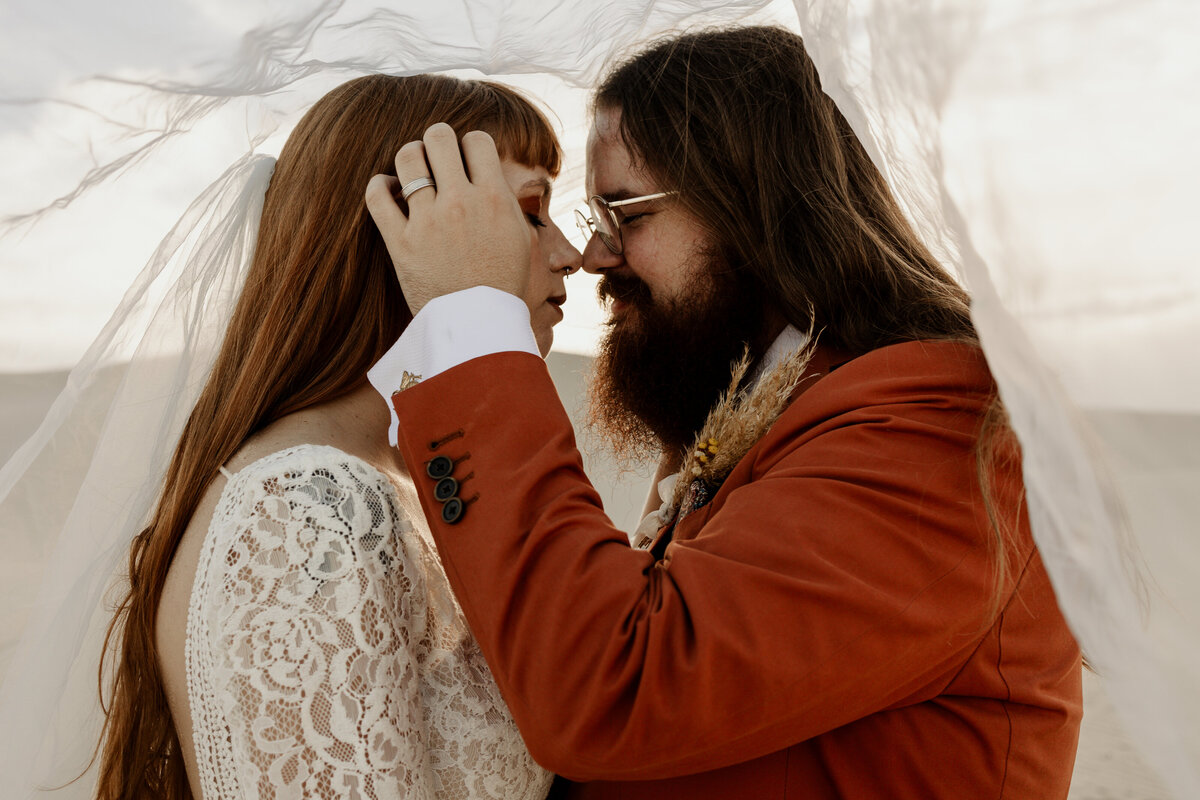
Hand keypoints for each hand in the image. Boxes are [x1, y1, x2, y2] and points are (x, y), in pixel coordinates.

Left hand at [365, 123, 530, 315]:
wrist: (478, 327)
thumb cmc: (502, 285)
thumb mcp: (519, 238)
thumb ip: (504, 200)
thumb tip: (489, 172)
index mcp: (494, 199)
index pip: (477, 140)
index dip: (470, 145)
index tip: (466, 160)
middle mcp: (461, 203)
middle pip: (440, 137)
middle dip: (437, 141)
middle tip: (437, 158)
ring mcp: (428, 221)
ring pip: (407, 158)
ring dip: (409, 157)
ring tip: (412, 172)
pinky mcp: (399, 242)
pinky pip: (376, 195)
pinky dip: (378, 185)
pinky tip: (387, 189)